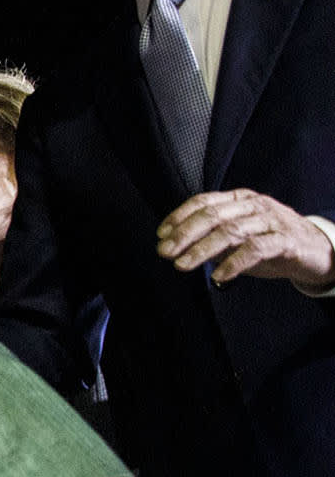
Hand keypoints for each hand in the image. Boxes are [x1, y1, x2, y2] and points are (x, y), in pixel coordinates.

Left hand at [158, 189, 334, 288]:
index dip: (179, 217)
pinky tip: (218, 276)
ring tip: (182, 266)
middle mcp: (255, 206)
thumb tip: (177, 248)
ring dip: (202, 249)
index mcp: (240, 200)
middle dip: (185, 234)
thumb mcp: (237, 239)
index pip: (204, 202)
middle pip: (213, 215)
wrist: (316, 252)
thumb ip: (211, 240)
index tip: (161, 235)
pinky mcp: (286, 240)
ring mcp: (272, 221)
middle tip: (165, 252)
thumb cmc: (271, 243)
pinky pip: (256, 249)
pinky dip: (234, 263)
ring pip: (231, 231)